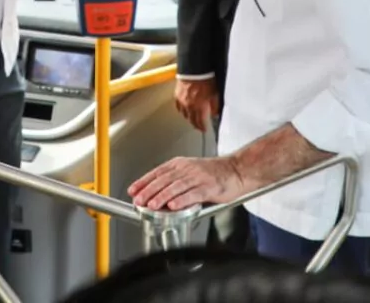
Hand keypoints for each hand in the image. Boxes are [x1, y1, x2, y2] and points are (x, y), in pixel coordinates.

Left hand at [128, 156, 246, 210]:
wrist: (237, 170)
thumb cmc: (214, 173)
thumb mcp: (190, 171)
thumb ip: (174, 181)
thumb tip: (155, 194)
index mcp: (181, 164)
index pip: (158, 172)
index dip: (144, 181)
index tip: (133, 190)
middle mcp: (188, 169)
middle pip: (164, 179)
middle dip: (148, 191)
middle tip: (138, 200)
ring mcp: (199, 177)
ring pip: (176, 187)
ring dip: (162, 196)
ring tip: (151, 205)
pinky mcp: (210, 187)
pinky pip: (193, 194)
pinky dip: (182, 200)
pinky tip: (174, 205)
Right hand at [174, 78, 219, 132]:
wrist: (195, 69)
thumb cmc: (205, 79)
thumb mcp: (215, 93)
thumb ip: (215, 106)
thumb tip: (215, 113)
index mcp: (199, 107)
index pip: (200, 122)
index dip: (202, 127)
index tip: (204, 129)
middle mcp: (189, 106)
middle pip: (191, 120)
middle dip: (196, 124)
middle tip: (198, 126)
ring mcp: (182, 101)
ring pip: (184, 114)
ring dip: (189, 118)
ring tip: (192, 119)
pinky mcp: (177, 95)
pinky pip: (179, 107)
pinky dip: (182, 110)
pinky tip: (184, 110)